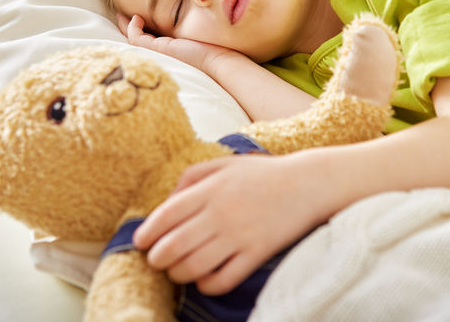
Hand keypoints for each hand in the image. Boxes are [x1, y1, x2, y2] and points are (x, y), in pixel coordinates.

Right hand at [117, 13, 236, 72]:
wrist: (217, 60)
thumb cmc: (211, 49)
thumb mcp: (193, 37)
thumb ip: (184, 30)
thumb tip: (186, 14)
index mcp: (170, 52)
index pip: (150, 41)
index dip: (141, 30)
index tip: (136, 18)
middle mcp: (161, 55)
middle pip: (138, 42)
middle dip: (126, 29)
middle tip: (120, 16)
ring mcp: (157, 54)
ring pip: (134, 42)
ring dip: (126, 27)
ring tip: (122, 15)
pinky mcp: (157, 50)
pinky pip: (136, 38)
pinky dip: (132, 28)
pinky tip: (136, 17)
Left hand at [132, 153, 323, 295]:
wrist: (308, 184)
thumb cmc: (263, 174)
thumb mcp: (225, 164)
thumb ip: (192, 177)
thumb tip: (165, 203)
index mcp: (210, 189)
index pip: (165, 216)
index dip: (147, 233)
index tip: (141, 242)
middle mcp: (221, 213)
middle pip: (173, 246)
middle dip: (157, 258)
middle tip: (157, 259)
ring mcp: (239, 236)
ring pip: (193, 267)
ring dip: (177, 273)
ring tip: (177, 270)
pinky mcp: (257, 254)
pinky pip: (223, 279)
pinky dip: (206, 285)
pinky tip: (204, 279)